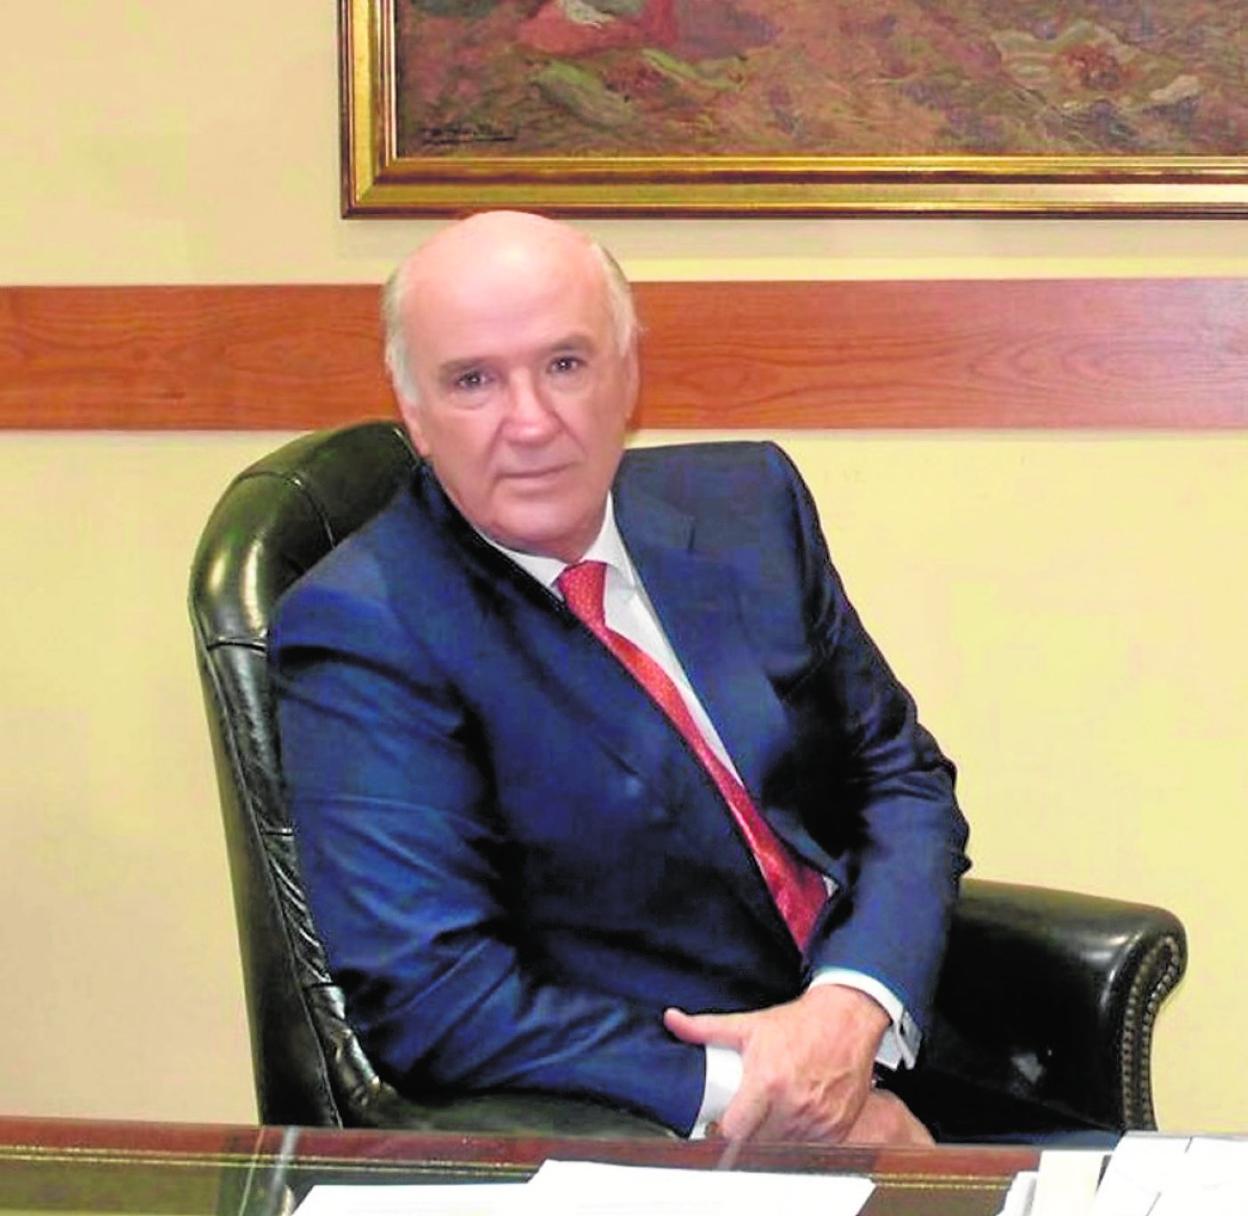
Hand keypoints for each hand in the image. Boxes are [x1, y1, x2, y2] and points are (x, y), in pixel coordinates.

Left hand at [664, 985, 890, 1143]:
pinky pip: (811, 1147)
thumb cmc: (799, 1023)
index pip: (734, 1131)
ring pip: (784, 1147)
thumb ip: (706, 1028)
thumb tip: (673, 1020)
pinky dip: (801, 1137)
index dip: (722, 1131)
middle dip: (748, 1132)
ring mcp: (818, 1120)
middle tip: (746, 1113)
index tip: (720, 1124)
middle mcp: (794, 1105)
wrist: (847, 1019)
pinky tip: (795, 1115)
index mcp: (768, 1083)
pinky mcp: (838, 1127)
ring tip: (771, 1112)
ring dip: (774, 1136)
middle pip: (758, 1142)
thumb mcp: (749, 1025)